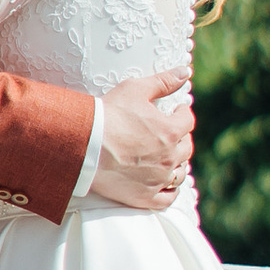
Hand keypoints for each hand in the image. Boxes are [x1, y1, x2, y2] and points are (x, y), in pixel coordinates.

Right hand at [88, 69, 193, 209]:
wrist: (82, 146)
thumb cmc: (107, 115)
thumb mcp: (135, 89)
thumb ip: (163, 81)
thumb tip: (185, 71)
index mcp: (171, 130)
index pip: (187, 120)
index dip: (182, 112)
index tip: (177, 110)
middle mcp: (169, 157)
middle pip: (186, 147)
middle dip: (181, 137)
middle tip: (172, 133)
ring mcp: (158, 179)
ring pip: (180, 173)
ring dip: (178, 163)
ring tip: (169, 157)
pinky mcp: (145, 197)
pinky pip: (168, 198)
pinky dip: (170, 190)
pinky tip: (165, 182)